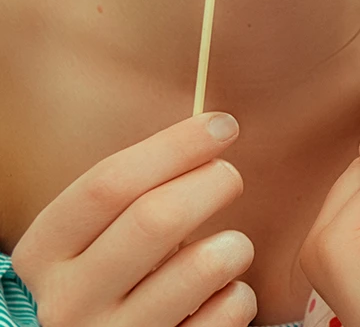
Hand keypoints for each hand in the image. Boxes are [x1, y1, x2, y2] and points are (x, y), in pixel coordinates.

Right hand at [10, 112, 255, 326]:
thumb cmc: (117, 276)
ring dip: (234, 245)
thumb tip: (216, 127)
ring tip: (227, 249)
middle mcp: (67, 302)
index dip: (175, 146)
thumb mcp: (99, 236)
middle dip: (212, 182)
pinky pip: (230, 309)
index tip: (223, 125)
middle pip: (157, 217)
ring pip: (205, 265)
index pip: (107, 184)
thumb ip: (135, 191)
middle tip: (229, 178)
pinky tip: (221, 296)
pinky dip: (240, 294)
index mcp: (44, 254)